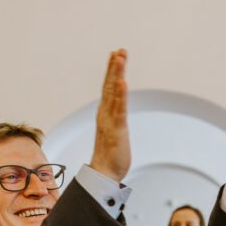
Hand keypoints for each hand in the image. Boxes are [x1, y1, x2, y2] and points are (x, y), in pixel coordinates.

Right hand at [90, 49, 129, 180]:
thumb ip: (114, 122)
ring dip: (117, 74)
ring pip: (113, 93)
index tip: (116, 55)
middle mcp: (105, 114)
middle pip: (109, 86)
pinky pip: (119, 109)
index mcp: (105, 114)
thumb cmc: (110, 157)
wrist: (104, 175)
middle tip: (119, 50)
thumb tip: (116, 115)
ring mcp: (110, 121)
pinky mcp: (116, 130)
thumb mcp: (114, 134)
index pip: (108, 89)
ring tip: (120, 58)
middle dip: (114, 67)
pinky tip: (122, 82)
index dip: (112, 71)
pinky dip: (120, 95)